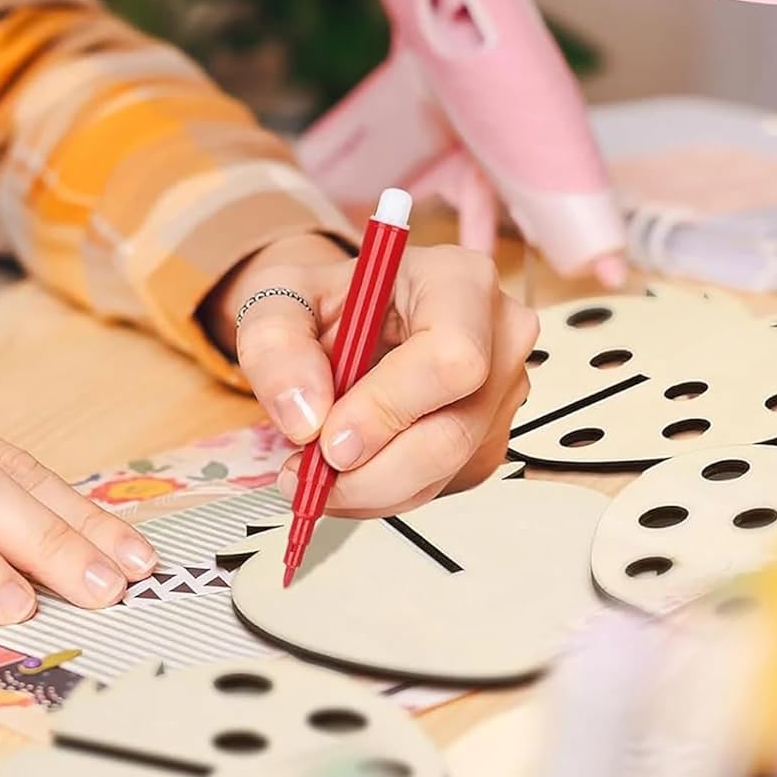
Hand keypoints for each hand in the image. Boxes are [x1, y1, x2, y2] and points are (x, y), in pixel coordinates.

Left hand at [207, 233, 538, 515]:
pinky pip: (435, 488)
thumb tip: (305, 416)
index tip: (327, 437)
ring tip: (309, 470)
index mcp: (460, 282)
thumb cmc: (326, 299)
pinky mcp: (485, 443)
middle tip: (307, 472)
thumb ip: (276, 345)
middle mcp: (498, 339)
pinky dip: (378, 495)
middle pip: (452, 434)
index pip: (452, 357)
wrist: (343, 320)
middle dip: (370, 471)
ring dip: (365, 489)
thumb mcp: (278, 297)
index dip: (387, 408)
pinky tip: (344, 469)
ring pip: (441, 473)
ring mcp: (500, 397)